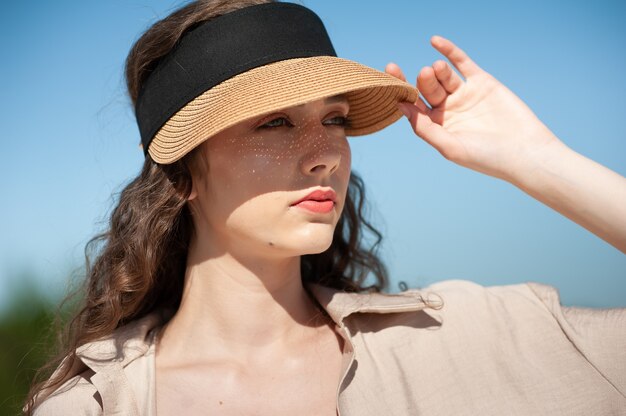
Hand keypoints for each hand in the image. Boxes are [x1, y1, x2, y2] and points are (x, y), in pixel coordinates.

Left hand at [388, 36, 625, 252]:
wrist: (524, 151)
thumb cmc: (486, 157)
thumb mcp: (449, 146)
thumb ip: (424, 128)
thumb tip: (400, 106)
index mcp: (437, 127)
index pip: (413, 106)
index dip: (400, 92)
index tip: (389, 78)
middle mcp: (448, 110)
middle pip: (426, 90)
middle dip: (421, 81)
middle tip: (424, 75)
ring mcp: (464, 95)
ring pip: (443, 77)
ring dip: (436, 71)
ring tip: (434, 70)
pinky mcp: (482, 83)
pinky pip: (462, 64)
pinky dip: (449, 52)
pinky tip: (435, 41)